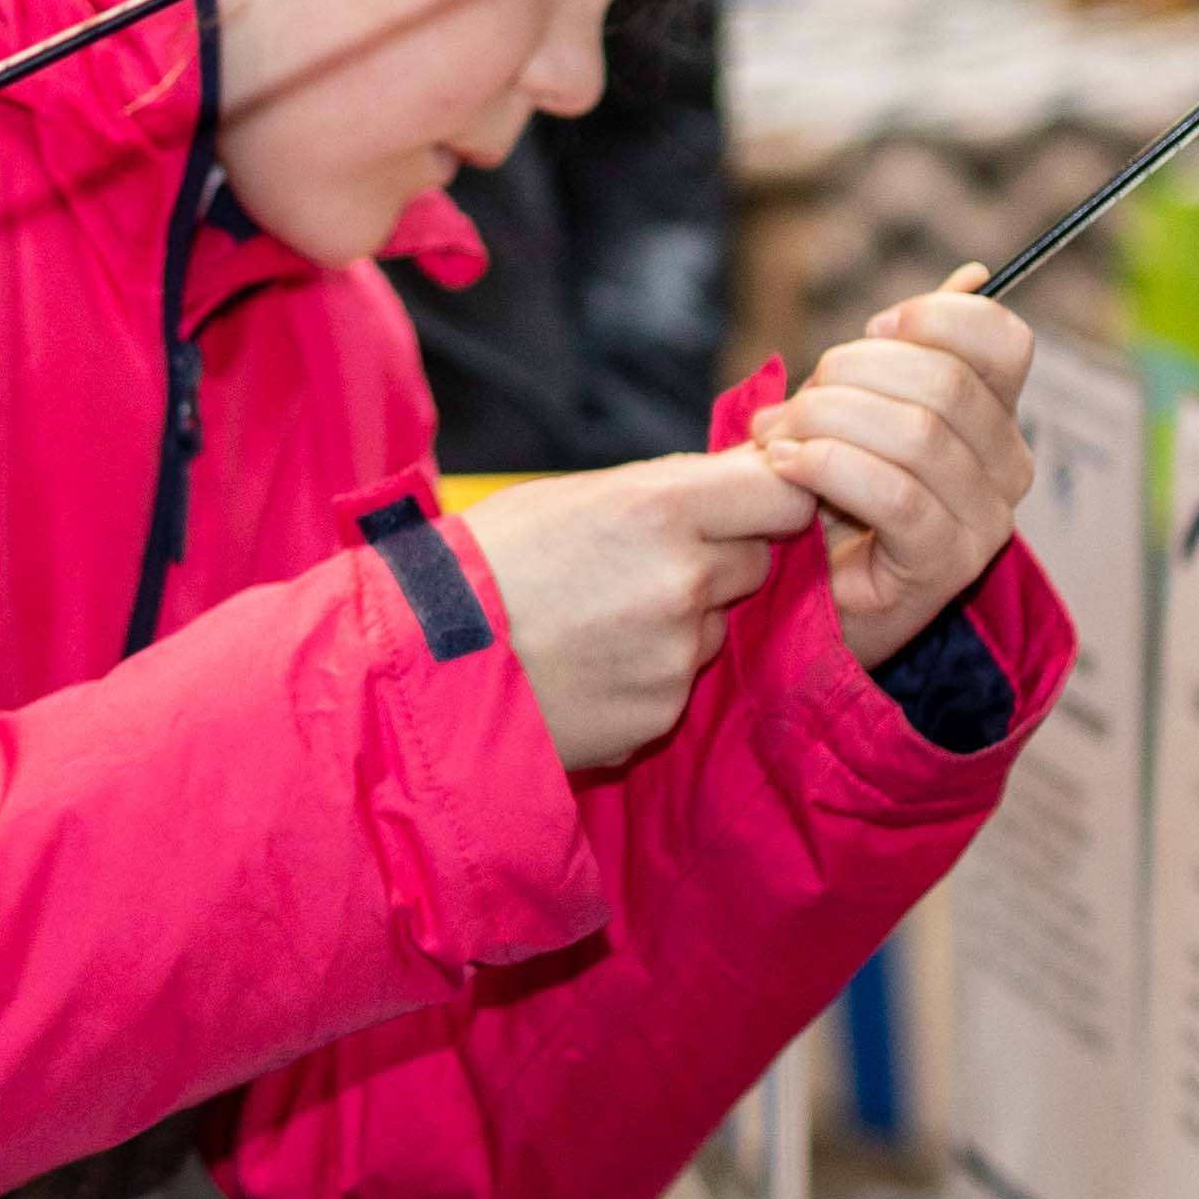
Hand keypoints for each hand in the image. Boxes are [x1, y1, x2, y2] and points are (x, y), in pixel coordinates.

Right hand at [460, 450, 821, 773]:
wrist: (414, 661)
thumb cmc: (481, 563)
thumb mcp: (568, 495)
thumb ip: (662, 489)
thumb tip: (733, 482)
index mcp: (661, 509)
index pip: (784, 497)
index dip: (771, 500)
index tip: (751, 505)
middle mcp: (683, 582)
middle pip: (753, 562)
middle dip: (714, 560)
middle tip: (635, 566)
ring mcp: (675, 657)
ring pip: (714, 626)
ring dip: (678, 623)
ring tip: (593, 623)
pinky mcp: (658, 716)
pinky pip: (677, 684)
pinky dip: (645, 676)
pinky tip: (584, 667)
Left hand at [752, 286, 1036, 667]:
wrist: (808, 608)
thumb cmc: (829, 501)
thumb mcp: (862, 412)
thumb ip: (907, 354)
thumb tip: (973, 274)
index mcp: (995, 417)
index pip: (1002, 339)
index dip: (933, 317)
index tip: (869, 331)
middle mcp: (1008, 467)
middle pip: (944, 381)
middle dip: (847, 377)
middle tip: (789, 408)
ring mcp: (985, 522)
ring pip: (917, 434)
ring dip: (826, 424)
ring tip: (776, 442)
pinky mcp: (946, 567)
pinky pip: (896, 495)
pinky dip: (830, 469)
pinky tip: (788, 468)